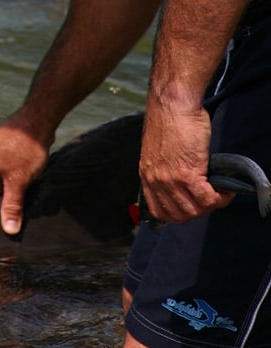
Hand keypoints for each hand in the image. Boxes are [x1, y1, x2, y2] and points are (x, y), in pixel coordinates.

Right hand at [0, 116, 50, 234]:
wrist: (39, 118)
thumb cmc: (26, 149)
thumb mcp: (18, 182)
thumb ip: (12, 206)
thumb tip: (8, 229)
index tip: (13, 207)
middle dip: (5, 190)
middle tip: (23, 191)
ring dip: (10, 178)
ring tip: (26, 177)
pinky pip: (2, 159)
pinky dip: (13, 166)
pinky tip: (27, 165)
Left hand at [139, 106, 233, 222]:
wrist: (172, 106)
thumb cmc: (169, 122)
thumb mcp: (159, 152)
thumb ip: (167, 169)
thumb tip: (184, 181)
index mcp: (147, 177)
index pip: (160, 211)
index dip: (179, 214)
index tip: (192, 207)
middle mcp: (156, 181)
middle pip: (179, 214)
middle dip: (198, 212)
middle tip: (211, 201)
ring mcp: (170, 180)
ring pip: (193, 209)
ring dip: (210, 206)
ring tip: (220, 196)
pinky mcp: (187, 173)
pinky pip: (206, 198)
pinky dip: (219, 198)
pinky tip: (225, 191)